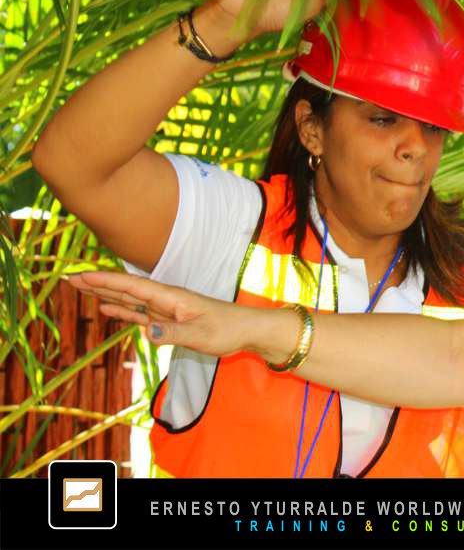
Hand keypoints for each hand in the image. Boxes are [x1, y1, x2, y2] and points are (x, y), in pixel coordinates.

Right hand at [67, 271, 256, 356]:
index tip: (81, 275)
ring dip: (106, 294)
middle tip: (69, 278)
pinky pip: (139, 313)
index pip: (133, 286)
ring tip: (81, 288)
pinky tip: (107, 309)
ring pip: (129, 300)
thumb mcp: (201, 334)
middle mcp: (166, 300)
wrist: (248, 331)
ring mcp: (166, 309)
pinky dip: (122, 310)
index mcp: (171, 297)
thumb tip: (145, 330)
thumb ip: (173, 332)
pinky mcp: (169, 320)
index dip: (107, 281)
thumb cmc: (228, 330)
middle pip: (126, 289)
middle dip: (98, 283)